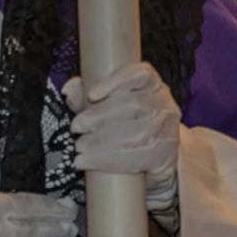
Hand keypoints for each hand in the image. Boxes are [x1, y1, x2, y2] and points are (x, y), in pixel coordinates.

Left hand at [63, 61, 179, 209]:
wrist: (157, 155)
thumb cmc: (128, 124)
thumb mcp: (108, 105)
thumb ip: (87, 95)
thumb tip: (69, 89)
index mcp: (151, 85)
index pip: (140, 74)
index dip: (116, 81)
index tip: (91, 94)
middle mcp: (163, 105)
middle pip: (133, 105)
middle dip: (98, 117)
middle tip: (76, 128)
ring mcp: (167, 131)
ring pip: (135, 134)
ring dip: (100, 142)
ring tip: (80, 146)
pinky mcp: (164, 156)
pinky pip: (136, 158)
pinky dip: (107, 161)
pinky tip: (88, 162)